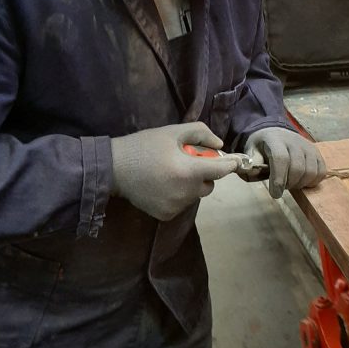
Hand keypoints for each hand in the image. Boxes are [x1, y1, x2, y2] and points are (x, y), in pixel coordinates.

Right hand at [111, 122, 237, 220]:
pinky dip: (177, 196)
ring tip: (170, 173)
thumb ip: (200, 133)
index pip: (221, 170)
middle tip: (187, 163)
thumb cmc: (144, 146)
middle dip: (204, 175)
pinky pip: (181, 204)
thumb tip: (219, 146)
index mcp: (189, 171)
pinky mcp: (165, 215)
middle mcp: (186, 193)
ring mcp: (176, 206)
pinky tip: (162, 186)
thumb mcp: (172, 132)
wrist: (113, 168)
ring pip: (194, 196)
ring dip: (190, 186)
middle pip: (209, 185)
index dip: (229, 165)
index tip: (234, 161)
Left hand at [244, 127, 326, 198]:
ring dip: (300, 184)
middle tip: (281, 187)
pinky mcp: (317, 153)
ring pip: (311, 171)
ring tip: (290, 183)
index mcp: (275, 140)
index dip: (279, 179)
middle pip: (298, 168)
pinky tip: (302, 181)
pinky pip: (321, 171)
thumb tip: (250, 173)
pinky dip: (312, 181)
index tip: (275, 193)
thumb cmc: (262, 147)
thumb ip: (251, 164)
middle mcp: (294, 141)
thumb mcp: (251, 152)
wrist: (275, 133)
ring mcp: (308, 146)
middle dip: (289, 184)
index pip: (281, 159)